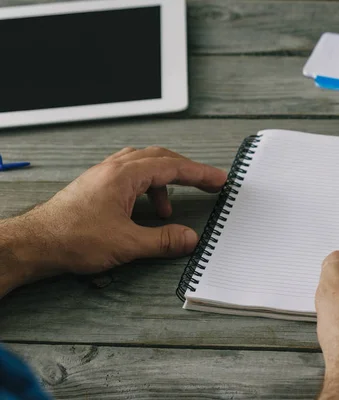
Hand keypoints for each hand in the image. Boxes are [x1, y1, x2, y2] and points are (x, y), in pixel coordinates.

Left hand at [0, 147, 226, 294]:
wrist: (36, 243)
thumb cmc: (72, 238)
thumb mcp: (126, 243)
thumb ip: (163, 240)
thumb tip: (190, 238)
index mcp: (124, 175)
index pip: (172, 167)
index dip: (200, 173)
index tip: (219, 179)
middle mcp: (114, 168)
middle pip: (161, 158)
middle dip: (187, 171)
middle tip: (207, 184)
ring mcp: (104, 175)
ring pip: (145, 165)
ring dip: (165, 182)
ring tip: (169, 210)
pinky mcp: (98, 185)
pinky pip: (131, 176)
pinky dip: (147, 189)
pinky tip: (145, 210)